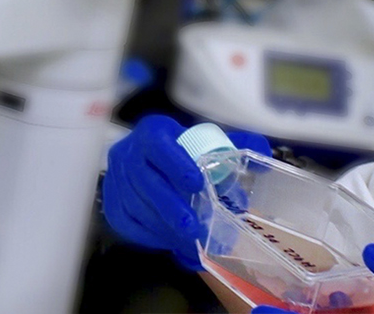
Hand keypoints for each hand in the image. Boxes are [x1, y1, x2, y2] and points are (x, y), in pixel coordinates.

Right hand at [102, 114, 269, 268]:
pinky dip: (148, 235)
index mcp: (153, 131)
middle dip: (169, 206)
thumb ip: (239, 145)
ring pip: (134, 205)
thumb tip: (262, 156)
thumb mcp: (212, 142)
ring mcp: (115, 178)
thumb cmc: (187, 153)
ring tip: (187, 242)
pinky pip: (125, 222)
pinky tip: (168, 242)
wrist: (155, 162)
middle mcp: (128, 152)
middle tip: (193, 227)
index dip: (175, 163)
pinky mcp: (111, 202)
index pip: (157, 143)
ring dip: (161, 226)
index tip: (197, 184)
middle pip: (144, 180)